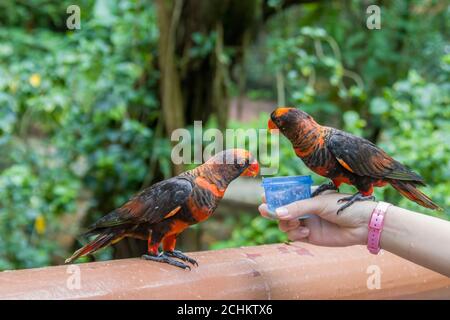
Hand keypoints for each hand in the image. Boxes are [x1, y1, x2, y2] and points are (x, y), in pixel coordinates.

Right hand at [258, 190, 377, 246]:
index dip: (274, 195)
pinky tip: (305, 232)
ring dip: (285, 223)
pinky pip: (294, 235)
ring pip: (285, 224)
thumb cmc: (343, 206)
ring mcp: (306, 222)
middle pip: (282, 210)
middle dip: (272, 210)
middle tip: (263, 210)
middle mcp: (305, 209)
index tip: (263, 195)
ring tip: (294, 223)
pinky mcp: (310, 236)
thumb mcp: (318, 203)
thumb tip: (277, 212)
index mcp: (307, 195)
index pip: (287, 194)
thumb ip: (297, 208)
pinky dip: (295, 234)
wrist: (362, 225)